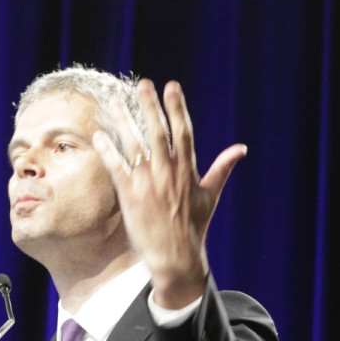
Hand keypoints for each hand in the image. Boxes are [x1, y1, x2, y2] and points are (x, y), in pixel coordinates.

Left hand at [92, 79, 245, 308]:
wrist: (176, 257)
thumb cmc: (194, 228)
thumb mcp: (211, 196)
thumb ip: (222, 168)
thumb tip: (241, 149)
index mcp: (187, 170)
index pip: (183, 131)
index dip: (177, 107)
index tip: (171, 86)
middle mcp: (168, 172)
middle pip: (158, 130)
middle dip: (150, 105)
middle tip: (143, 84)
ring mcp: (148, 182)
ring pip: (134, 144)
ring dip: (123, 120)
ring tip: (113, 101)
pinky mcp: (130, 195)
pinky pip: (116, 166)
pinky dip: (107, 149)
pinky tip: (98, 134)